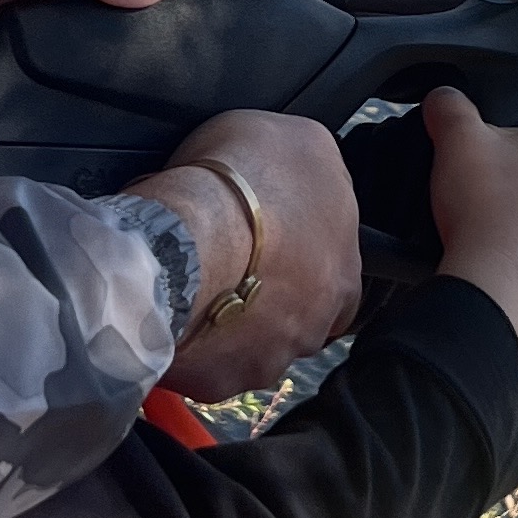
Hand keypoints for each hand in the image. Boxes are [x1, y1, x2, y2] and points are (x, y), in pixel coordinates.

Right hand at [138, 110, 361, 397]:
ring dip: (233, 328)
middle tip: (231, 272)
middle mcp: (316, 323)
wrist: (181, 239)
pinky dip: (194, 350)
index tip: (270, 246)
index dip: (302, 261)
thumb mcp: (294, 138)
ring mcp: (269, 356)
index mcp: (345, 270)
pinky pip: (208, 369)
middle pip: (297, 317)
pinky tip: (173, 318)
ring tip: (196, 295)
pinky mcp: (222, 380)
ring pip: (255, 347)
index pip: (336, 279)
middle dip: (269, 300)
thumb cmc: (236, 182)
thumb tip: (299, 168)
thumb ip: (306, 166)